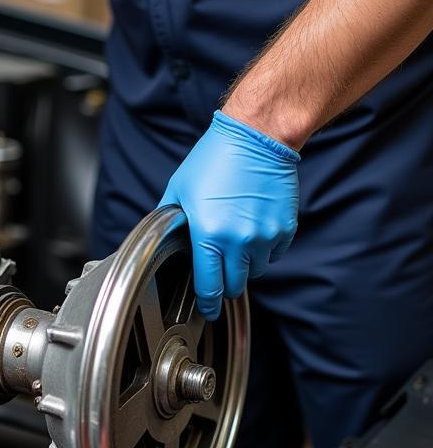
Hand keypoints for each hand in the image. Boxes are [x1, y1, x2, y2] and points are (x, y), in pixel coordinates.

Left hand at [159, 110, 299, 319]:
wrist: (257, 138)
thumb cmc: (214, 160)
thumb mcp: (178, 191)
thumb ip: (170, 222)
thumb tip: (162, 240)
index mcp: (209, 235)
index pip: (209, 287)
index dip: (206, 303)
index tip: (205, 310)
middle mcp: (239, 242)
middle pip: (234, 286)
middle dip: (224, 285)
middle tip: (217, 276)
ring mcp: (265, 236)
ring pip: (255, 271)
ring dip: (244, 266)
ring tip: (233, 244)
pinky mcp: (285, 229)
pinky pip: (273, 254)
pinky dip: (263, 251)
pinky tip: (252, 231)